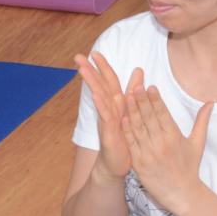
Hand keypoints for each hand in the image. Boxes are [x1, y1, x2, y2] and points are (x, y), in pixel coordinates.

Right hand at [73, 52, 132, 179]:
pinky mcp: (109, 132)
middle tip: (77, 57)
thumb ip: (133, 90)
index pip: (108, 80)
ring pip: (99, 98)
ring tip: (83, 69)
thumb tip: (139, 69)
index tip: (94, 52)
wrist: (117, 163)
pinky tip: (95, 94)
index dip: (103, 66)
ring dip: (92, 83)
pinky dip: (101, 104)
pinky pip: (105, 116)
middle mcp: (109, 109)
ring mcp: (107, 120)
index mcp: (116, 102)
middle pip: (100, 86)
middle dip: (90, 70)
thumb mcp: (131, 110)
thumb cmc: (124, 136)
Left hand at [124, 77, 211, 214]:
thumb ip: (202, 120)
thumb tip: (210, 102)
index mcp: (174, 137)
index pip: (163, 114)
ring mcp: (149, 154)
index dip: (155, 100)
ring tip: (126, 97)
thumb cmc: (190, 167)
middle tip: (135, 85)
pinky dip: (127, 131)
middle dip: (141, 101)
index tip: (150, 87)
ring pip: (138, 129)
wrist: (182, 194)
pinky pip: (132, 144)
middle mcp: (161, 144)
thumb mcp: (198, 143)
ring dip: (131, 112)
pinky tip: (122, 119)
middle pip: (149, 118)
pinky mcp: (139, 164)